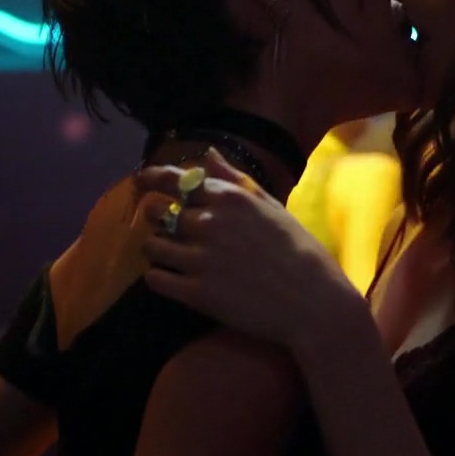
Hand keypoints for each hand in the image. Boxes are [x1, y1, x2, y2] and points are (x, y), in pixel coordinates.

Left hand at [134, 151, 366, 352]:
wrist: (312, 301)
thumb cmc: (298, 250)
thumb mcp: (271, 206)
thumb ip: (235, 180)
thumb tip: (208, 154)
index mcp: (230, 200)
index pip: (176, 180)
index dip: (153, 178)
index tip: (142, 179)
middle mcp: (210, 224)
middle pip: (158, 211)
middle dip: (156, 216)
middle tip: (164, 225)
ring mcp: (201, 259)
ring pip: (152, 246)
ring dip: (155, 248)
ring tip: (168, 255)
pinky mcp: (196, 293)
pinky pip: (156, 279)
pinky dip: (157, 277)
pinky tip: (170, 278)